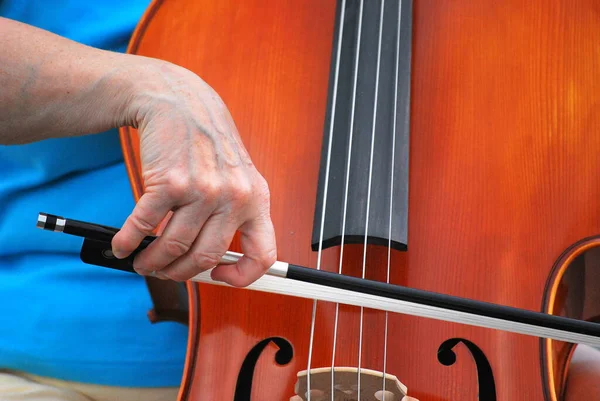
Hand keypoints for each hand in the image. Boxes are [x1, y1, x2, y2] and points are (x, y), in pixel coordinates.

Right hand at [111, 60, 276, 286]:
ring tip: (142, 261)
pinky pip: (145, 227)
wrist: (179, 101)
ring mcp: (203, 190)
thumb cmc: (207, 141)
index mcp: (256, 198)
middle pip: (205, 256)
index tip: (221, 278)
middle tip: (165, 271)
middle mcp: (233, 197)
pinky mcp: (170, 182)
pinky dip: (129, 242)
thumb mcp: (237, 175)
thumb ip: (233, 213)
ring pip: (173, 246)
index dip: (243, 276)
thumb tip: (214, 261)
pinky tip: (123, 246)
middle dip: (180, 272)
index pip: (263, 253)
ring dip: (152, 261)